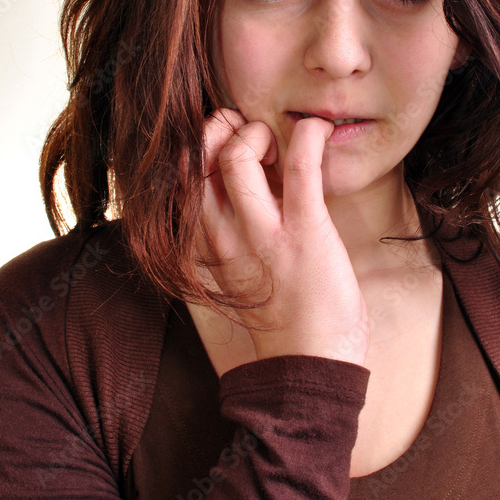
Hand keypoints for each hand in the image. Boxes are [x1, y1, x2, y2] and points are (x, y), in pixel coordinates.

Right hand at [194, 108, 369, 366]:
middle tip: (251, 131)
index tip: (227, 139)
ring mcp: (265, 235)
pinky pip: (299, 171)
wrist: (310, 370)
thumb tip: (245, 191)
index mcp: (208, 244)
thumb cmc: (284, 320)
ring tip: (279, 140)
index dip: (198, 145)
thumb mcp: (238, 273)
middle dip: (219, 129)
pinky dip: (308, 138)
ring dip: (257, 132)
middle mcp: (226, 236)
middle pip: (196, 162)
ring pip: (235, 159)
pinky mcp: (306, 235)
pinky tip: (318, 131)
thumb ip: (231, 235)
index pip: (181, 179)